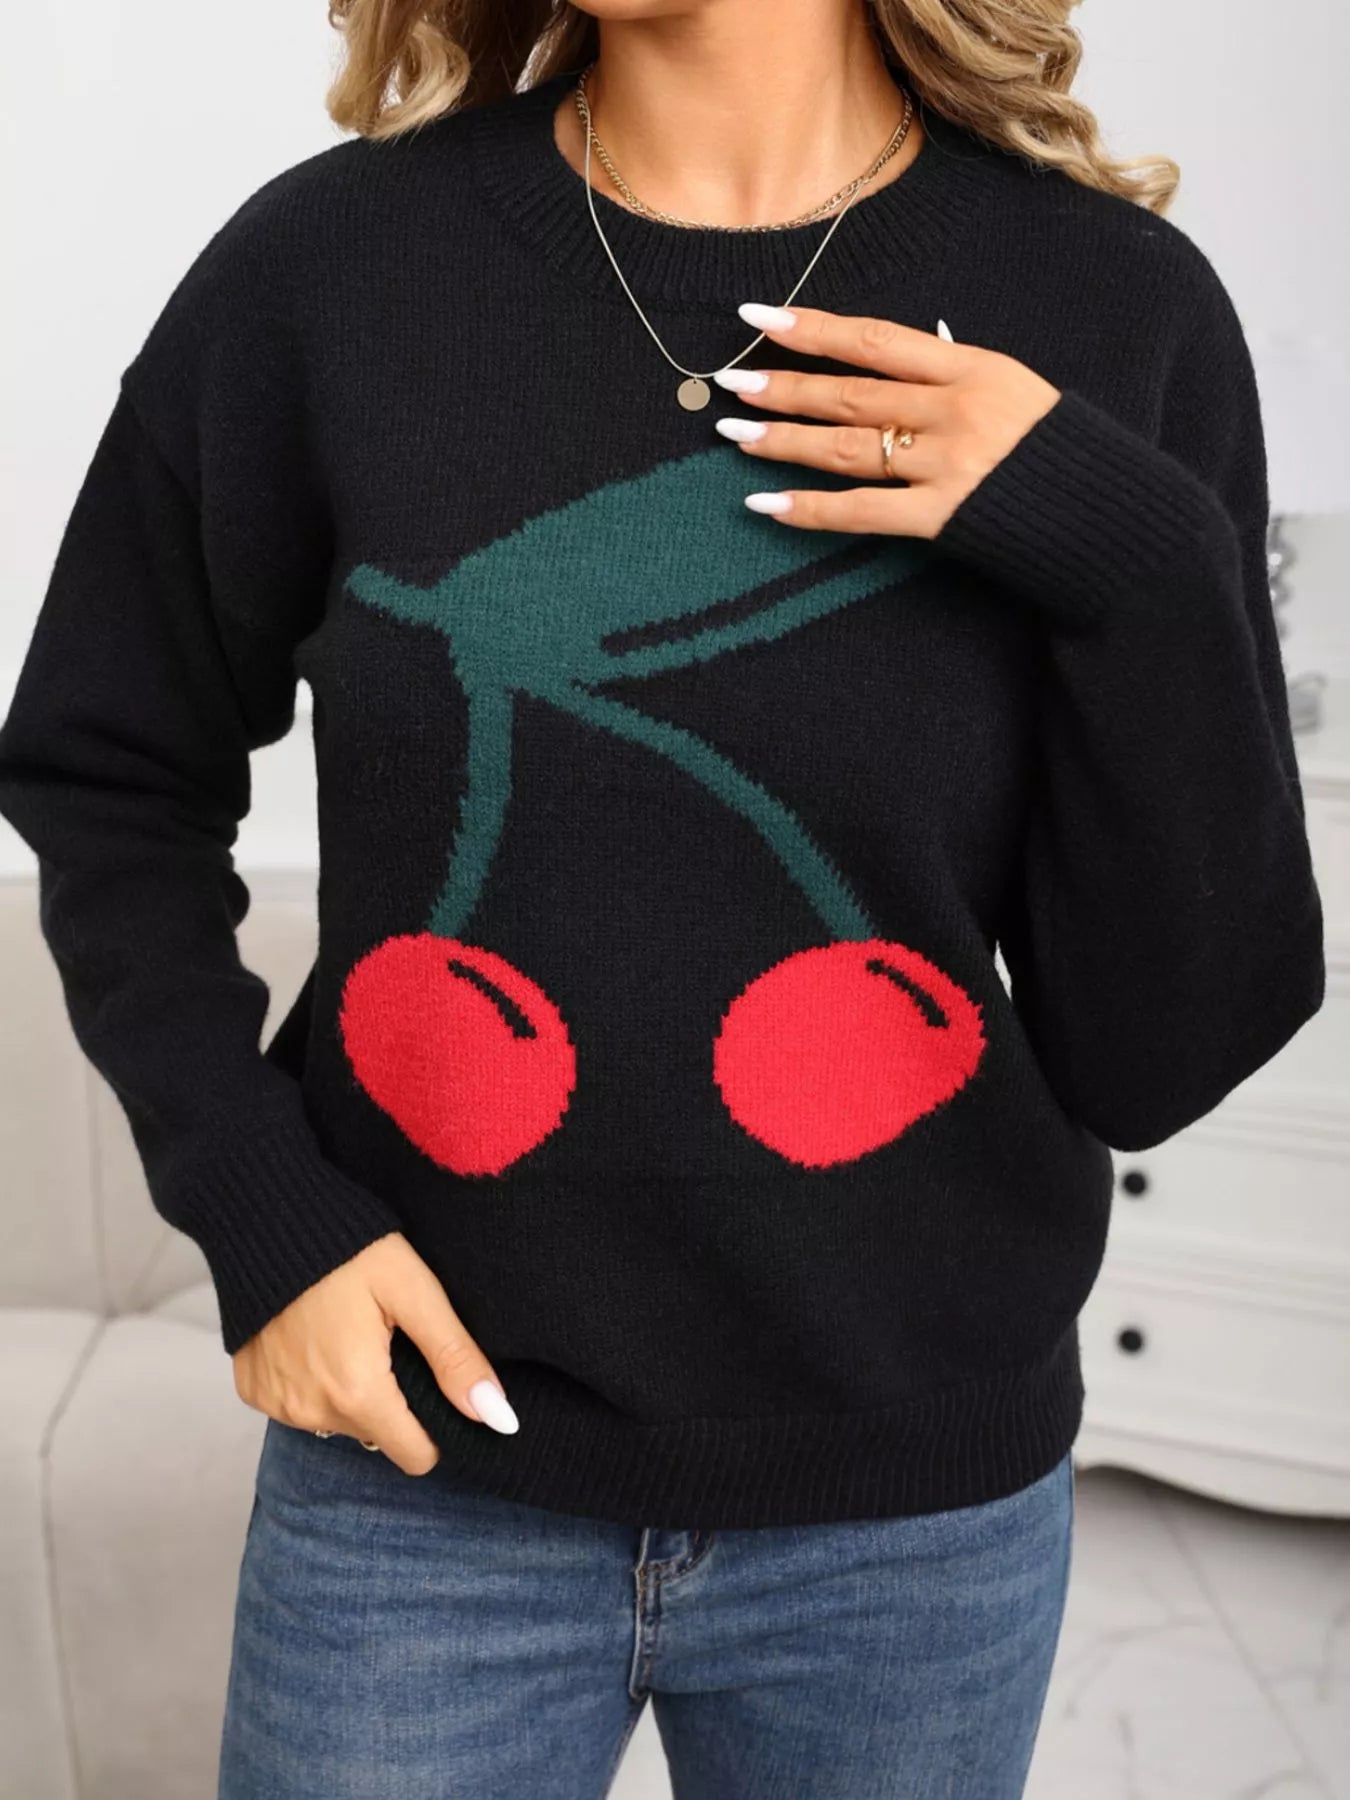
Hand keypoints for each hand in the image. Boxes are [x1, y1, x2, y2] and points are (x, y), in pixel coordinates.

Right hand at [231, 1232, 517, 1474]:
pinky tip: (315, 1336)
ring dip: (351, 1391)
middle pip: (378, 1435)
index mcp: (358, 1392)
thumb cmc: (349, 1248)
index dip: (435, 1428)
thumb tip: (498, 1418)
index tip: (435, 1386)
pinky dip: (313, 1381)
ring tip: (350, 1333)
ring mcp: (277, 1403)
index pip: (415, 1456)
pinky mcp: (253, 1390)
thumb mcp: (414, 1292)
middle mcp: (312, 1410)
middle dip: (392, 1401)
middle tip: (389, 1342)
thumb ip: (456, 1357)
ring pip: (339, 1421)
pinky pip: (299, 1406)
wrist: (267, 1218)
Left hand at [713, 302, 1061, 537]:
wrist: (1113, 516)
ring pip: (845, 448)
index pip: (873, 340)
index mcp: (971, 368)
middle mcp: (954, 410)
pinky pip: (861, 513)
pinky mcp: (943, 517)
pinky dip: (809, 510)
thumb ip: (954, 383)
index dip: (812, 327)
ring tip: (734, 435)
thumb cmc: (1063, 455)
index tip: (759, 315)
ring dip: (783, 442)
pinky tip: (765, 505)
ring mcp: (947, 464)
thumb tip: (896, 371)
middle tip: (728, 381)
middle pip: (849, 393)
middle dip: (783, 386)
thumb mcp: (1015, 395)